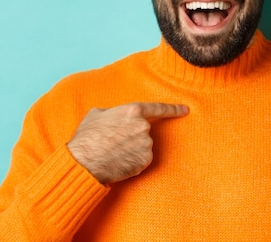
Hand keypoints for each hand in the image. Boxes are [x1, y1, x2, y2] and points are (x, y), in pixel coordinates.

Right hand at [67, 103, 188, 184]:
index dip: (173, 109)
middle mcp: (144, 127)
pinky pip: (142, 160)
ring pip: (143, 146)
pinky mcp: (145, 161)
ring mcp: (146, 145)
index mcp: (133, 111)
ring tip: (113, 152)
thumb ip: (114, 112)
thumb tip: (116, 116)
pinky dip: (133, 161)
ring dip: (132, 149)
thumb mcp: (97, 114)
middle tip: (115, 142)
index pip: (158, 108)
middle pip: (145, 130)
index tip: (185, 110)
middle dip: (133, 136)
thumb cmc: (87, 137)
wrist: (84, 162)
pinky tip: (119, 161)